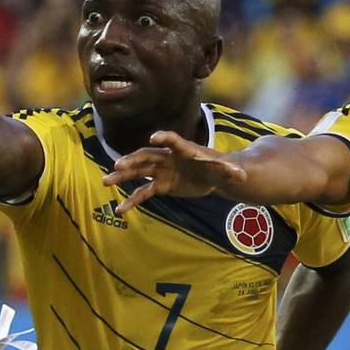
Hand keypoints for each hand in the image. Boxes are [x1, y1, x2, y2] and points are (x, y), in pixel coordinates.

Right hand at [102, 130, 247, 213]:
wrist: (212, 176)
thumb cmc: (218, 169)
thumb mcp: (225, 170)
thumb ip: (231, 171)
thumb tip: (243, 176)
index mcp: (183, 150)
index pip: (172, 141)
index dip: (164, 139)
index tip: (154, 139)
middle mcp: (167, 158)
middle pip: (146, 156)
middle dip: (132, 160)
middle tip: (117, 165)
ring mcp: (161, 171)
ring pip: (138, 172)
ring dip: (122, 177)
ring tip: (105, 182)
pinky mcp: (161, 185)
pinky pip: (142, 193)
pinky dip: (131, 200)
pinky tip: (120, 211)